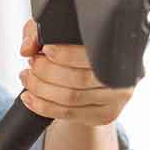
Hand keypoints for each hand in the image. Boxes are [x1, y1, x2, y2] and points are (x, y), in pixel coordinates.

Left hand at [17, 19, 135, 126]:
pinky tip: (29, 98)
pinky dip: (42, 106)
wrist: (93, 82)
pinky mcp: (105, 116)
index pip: (91, 55)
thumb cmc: (76, 54)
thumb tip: (27, 48)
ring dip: (41, 89)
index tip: (45, 49)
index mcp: (118, 52)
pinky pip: (69, 113)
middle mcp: (123, 77)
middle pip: (79, 78)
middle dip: (46, 71)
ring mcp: (116, 100)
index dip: (65, 54)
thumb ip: (40, 32)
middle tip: (31, 64)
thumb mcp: (58, 35)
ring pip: (71, 97)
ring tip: (27, 78)